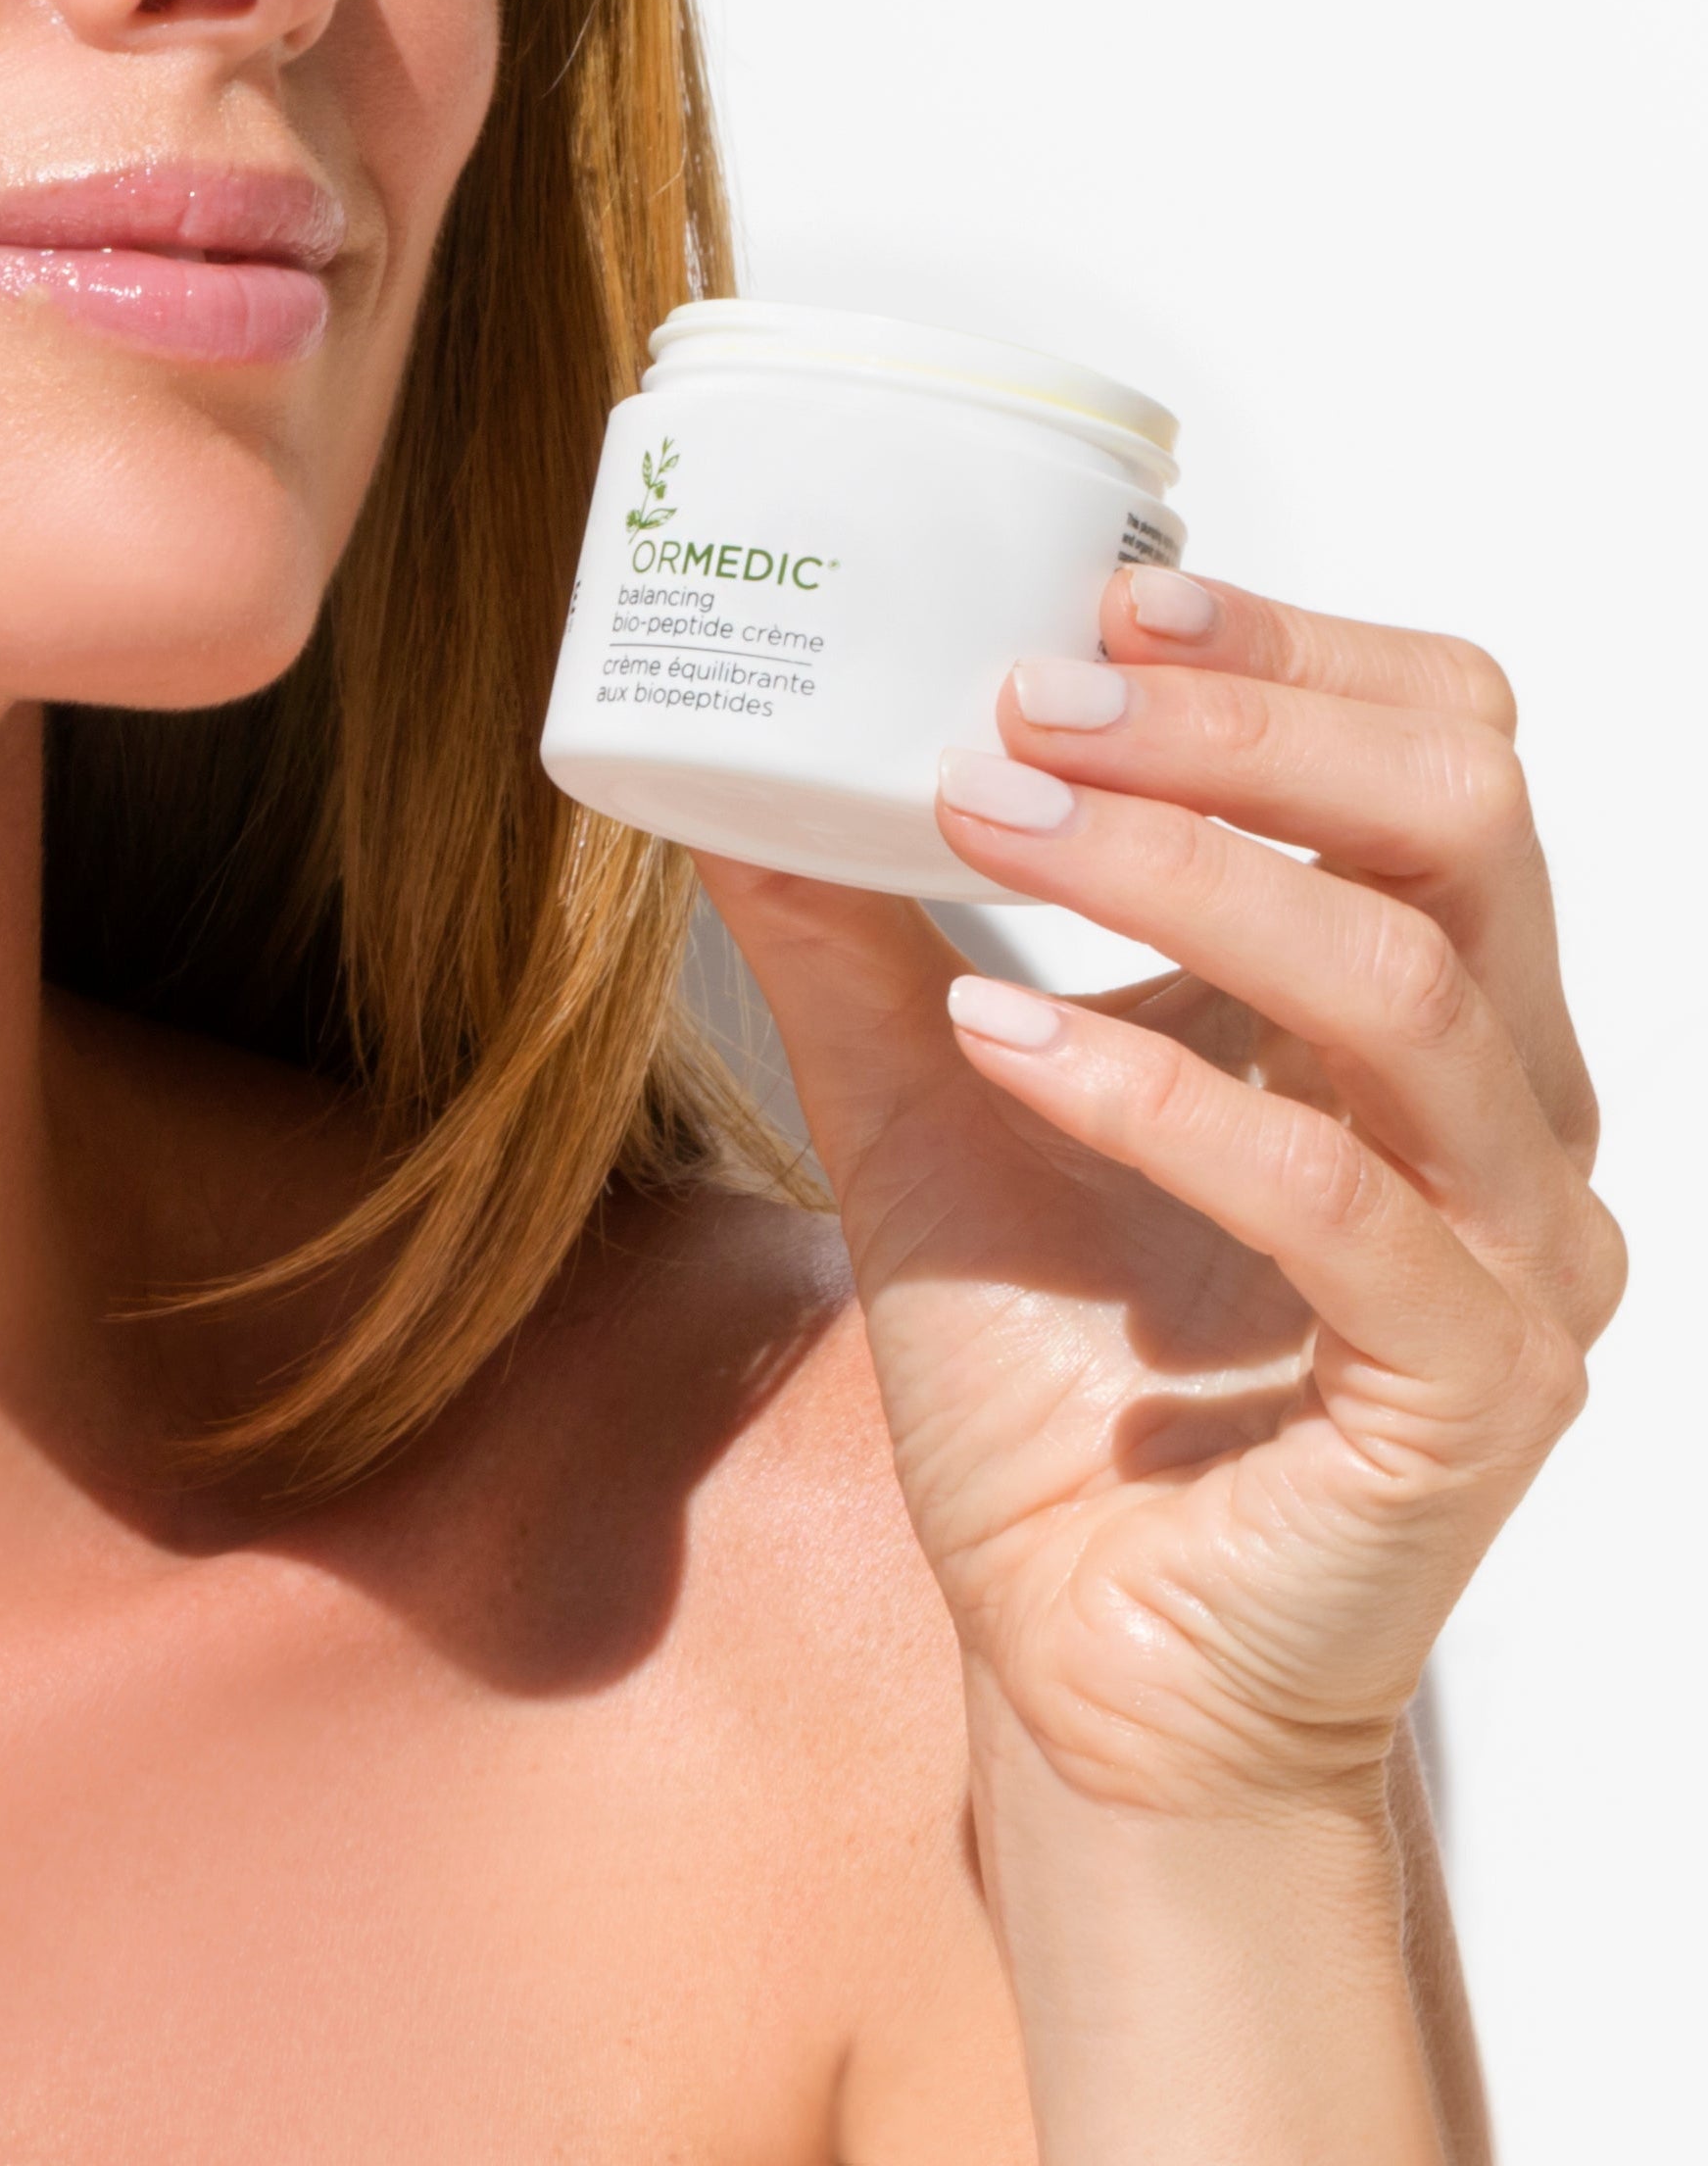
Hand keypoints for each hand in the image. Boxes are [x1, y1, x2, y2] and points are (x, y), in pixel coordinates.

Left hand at [701, 569, 1622, 1818]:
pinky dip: (1163, 1095)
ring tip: (985, 817)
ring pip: (1411, 982)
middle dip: (1241, 723)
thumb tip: (731, 765)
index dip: (1292, 649)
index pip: (1443, 747)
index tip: (1103, 587)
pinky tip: (1002, 1042)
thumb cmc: (1048, 1372)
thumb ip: (856, 936)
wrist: (1083, 1655)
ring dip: (1182, 872)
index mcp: (1418, 1005)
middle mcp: (1509, 1105)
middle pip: (1463, 814)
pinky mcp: (1471, 1392)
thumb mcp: (922, 1103)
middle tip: (1031, 690)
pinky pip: (1348, 1204)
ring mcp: (1513, 1249)